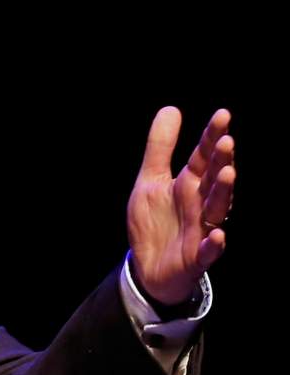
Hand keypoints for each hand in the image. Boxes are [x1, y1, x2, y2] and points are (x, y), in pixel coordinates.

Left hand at [127, 107, 234, 305]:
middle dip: (221, 161)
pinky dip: (213, 244)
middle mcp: (200, 204)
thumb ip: (160, 147)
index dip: (212, 137)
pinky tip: (216, 234)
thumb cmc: (155, 222)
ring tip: (228, 173)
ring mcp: (201, 230)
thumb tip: (171, 108)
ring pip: (217, 210)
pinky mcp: (196, 257)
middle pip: (214, 180)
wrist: (147, 266)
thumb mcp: (150, 180)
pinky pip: (208, 251)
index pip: (204, 157)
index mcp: (189, 184)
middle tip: (225, 141)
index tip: (222, 114)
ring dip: (224, 193)